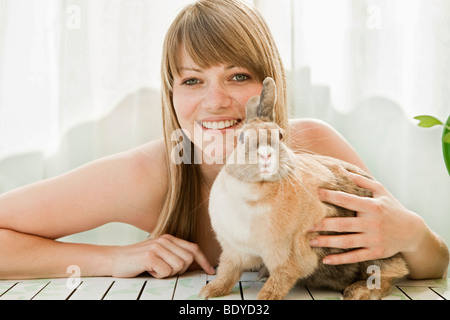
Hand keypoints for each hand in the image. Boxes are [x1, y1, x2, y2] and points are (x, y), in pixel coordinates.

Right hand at [110, 234, 215, 278]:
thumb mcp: (159, 253)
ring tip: (154, 269)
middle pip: (187, 260)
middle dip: (180, 270)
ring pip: (178, 267)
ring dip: (167, 273)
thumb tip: (194, 264)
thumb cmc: (138, 260)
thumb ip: (174, 254)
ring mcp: (157, 247)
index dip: (203, 261)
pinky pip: (165, 272)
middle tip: (164, 270)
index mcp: (169, 239)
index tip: (210, 271)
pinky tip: (148, 270)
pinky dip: (158, 276)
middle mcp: (165, 240)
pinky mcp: (150, 256)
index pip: (193, 248)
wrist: (115, 259)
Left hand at [310, 171, 425, 264]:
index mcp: (372, 206)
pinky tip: (326, 260)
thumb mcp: (382, 191)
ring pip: (347, 242)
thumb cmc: (392, 208)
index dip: (331, 196)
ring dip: (328, 242)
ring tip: (311, 241)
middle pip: (344, 224)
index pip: (347, 200)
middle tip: (306, 225)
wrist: (412, 231)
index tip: (316, 193)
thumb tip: (344, 171)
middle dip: (324, 224)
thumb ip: (363, 182)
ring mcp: (374, 239)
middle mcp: (372, 223)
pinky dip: (340, 259)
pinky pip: (355, 257)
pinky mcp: (375, 252)